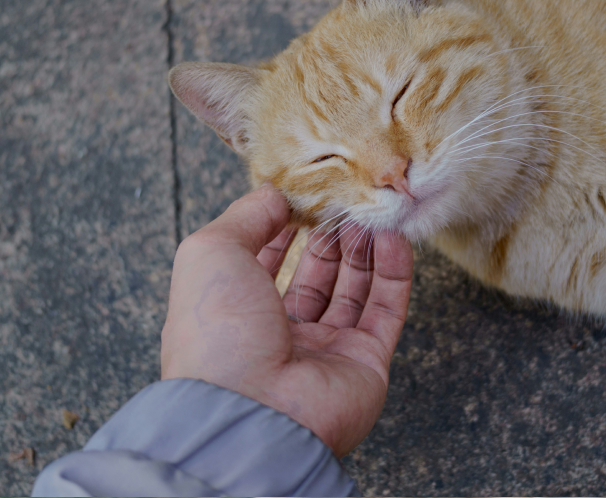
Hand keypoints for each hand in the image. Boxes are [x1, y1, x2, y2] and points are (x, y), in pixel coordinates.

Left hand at [161, 183, 413, 456]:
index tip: (304, 198)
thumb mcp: (211, 253)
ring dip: (363, 249)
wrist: (251, 412)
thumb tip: (276, 194)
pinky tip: (394, 238)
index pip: (266, 265)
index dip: (284, 229)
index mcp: (236, 315)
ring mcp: (326, 352)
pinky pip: (385, 310)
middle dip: (330, 237)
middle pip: (316, 277)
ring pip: (353, 291)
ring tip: (369, 214)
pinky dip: (394, 272)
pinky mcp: (366, 363)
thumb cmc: (218, 332)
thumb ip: (246, 217)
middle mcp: (280, 336)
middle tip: (344, 203)